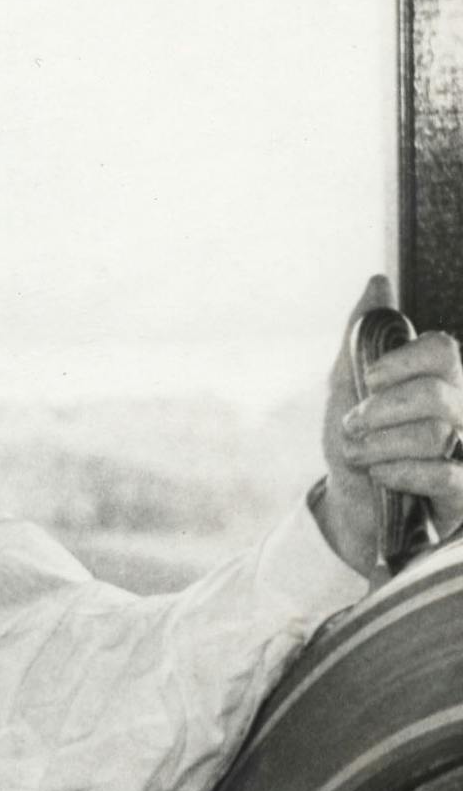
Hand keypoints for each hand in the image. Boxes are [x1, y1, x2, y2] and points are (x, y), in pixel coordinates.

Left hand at [315, 316, 462, 576]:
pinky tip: (382, 476)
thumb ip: (362, 336)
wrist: (351, 509)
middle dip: (380, 413)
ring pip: (435, 435)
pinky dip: (399, 473)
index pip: (443, 350)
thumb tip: (377, 281)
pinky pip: (443, 474)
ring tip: (360, 455)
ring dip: (380, 447)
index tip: (369, 379)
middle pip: (436, 394)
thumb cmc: (356, 444)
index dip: (401, 362)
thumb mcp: (346, 388)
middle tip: (354, 427)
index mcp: (442, 378)